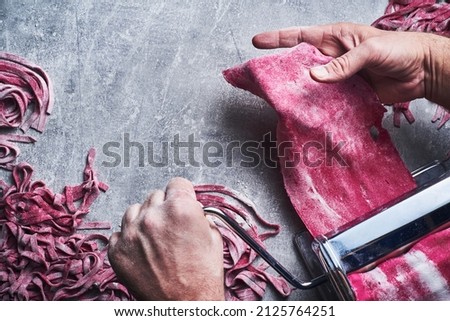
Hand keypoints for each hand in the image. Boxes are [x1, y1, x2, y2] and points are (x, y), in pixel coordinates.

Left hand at [108, 177, 224, 299]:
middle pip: (156, 195)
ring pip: (135, 210)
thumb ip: (198, 214)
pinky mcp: (118, 251)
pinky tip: (144, 251)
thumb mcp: (213, 237)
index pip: (177, 183)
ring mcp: (132, 233)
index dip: (182, 194)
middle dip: (164, 207)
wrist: (185, 307)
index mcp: (180, 209)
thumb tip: (190, 206)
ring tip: (157, 239)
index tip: (181, 200)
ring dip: (145, 220)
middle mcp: (154, 217)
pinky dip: (130, 239)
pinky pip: (120, 232)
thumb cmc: (202, 277)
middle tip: (172, 227)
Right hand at [252, 22, 449, 107]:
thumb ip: (343, 64)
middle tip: (262, 78)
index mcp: (336, 38)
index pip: (301, 37)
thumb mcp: (370, 50)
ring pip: (311, 85)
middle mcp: (333, 58)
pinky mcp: (346, 95)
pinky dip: (316, 107)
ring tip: (280, 99)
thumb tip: (315, 76)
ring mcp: (339, 77)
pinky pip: (326, 101)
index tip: (258, 42)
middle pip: (301, 63)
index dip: (278, 39)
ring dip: (298, 92)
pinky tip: (306, 112)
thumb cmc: (400, 49)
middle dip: (281, 69)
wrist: (422, 72)